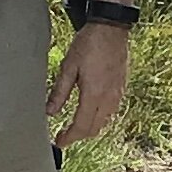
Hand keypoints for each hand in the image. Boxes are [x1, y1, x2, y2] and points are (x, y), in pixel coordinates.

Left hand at [47, 21, 130, 146]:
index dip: (69, 138)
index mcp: (94, 94)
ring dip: (89, 128)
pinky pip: (111, 112)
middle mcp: (108, 98)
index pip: (81, 126)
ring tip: (74, 126)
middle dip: (78, 136)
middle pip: (94, 129)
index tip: (59, 142)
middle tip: (63, 136)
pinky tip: (89, 113)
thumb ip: (59, 92)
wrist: (111, 28)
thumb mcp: (69, 66)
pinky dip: (99, 119)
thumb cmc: (89, 43)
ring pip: (104, 122)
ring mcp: (117, 94)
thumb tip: (50, 112)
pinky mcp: (121, 88)